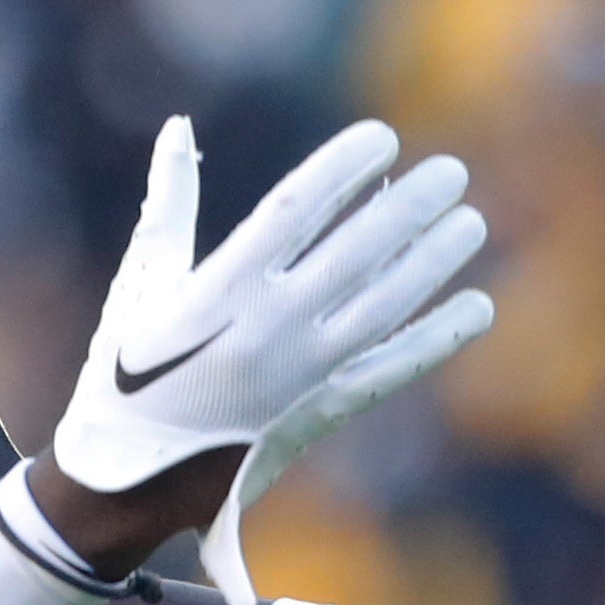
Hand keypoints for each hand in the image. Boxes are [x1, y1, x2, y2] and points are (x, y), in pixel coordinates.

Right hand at [49, 116, 494, 604]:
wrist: (130, 478)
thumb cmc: (127, 370)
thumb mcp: (140, 282)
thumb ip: (168, 201)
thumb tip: (179, 127)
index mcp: (215, 293)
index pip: (292, 210)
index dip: (340, 168)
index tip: (382, 136)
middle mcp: (266, 332)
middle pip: (354, 255)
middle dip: (408, 208)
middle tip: (451, 171)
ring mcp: (301, 375)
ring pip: (384, 307)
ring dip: (432, 263)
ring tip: (470, 222)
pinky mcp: (322, 411)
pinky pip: (392, 368)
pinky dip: (437, 338)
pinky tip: (476, 305)